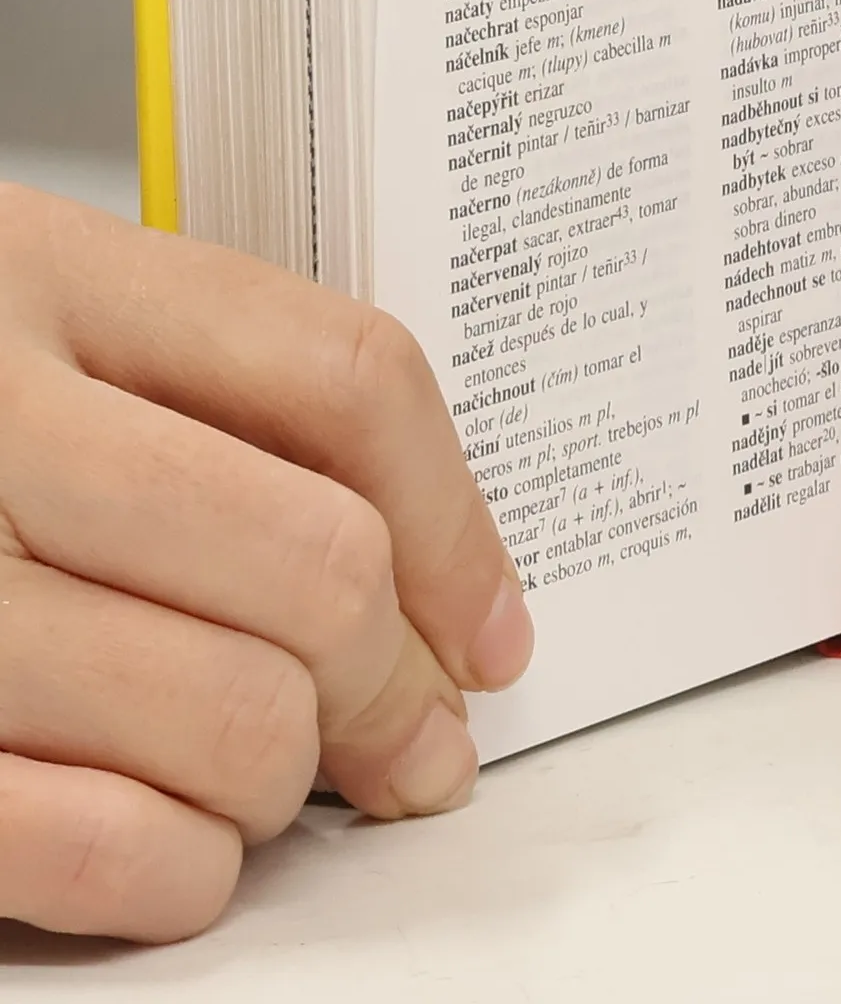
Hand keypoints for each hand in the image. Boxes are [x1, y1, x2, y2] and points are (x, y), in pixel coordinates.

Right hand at [0, 187, 533, 942]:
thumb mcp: (30, 328)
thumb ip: (206, 407)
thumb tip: (435, 601)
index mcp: (38, 273)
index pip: (344, 378)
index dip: (461, 522)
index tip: (492, 628)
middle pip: (316, 562)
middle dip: (394, 684)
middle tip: (412, 739)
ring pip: (233, 715)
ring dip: (291, 779)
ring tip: (268, 775)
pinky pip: (104, 848)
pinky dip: (182, 871)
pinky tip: (178, 845)